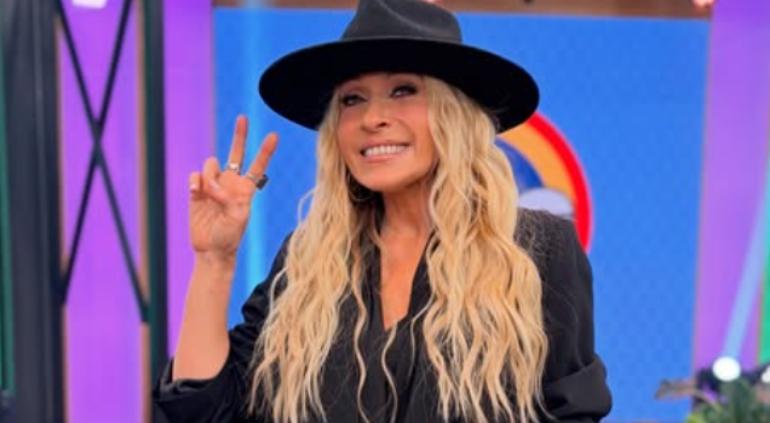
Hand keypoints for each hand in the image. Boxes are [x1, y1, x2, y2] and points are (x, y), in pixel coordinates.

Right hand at [188, 115, 277, 262]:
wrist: (211, 250)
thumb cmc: (230, 237)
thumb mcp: (238, 219)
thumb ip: (230, 199)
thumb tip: (214, 187)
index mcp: (246, 189)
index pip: (258, 166)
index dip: (265, 151)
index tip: (274, 135)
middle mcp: (231, 183)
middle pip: (236, 153)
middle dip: (240, 136)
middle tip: (243, 118)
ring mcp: (213, 186)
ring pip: (211, 164)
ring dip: (209, 177)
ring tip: (210, 196)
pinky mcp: (197, 191)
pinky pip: (195, 175)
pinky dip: (195, 181)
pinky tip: (197, 193)